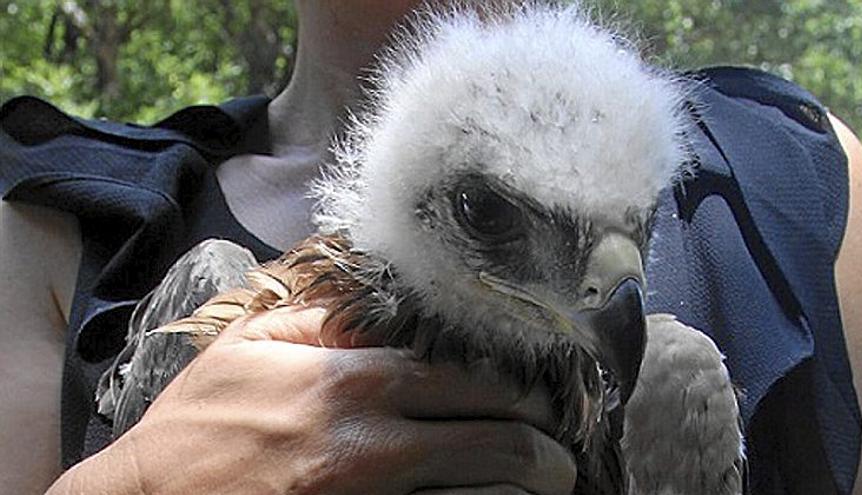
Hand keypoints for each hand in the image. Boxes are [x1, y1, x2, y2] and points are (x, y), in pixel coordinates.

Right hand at [47, 307, 575, 494]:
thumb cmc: (197, 424)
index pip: (461, 374)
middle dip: (540, 442)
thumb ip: (322, 318)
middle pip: (489, 437)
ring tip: (546, 479)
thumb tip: (383, 307)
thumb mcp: (250, 346)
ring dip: (523, 487)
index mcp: (344, 382)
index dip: (516, 384)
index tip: (540, 390)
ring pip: (479, 493)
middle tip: (562, 445)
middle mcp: (366, 443)